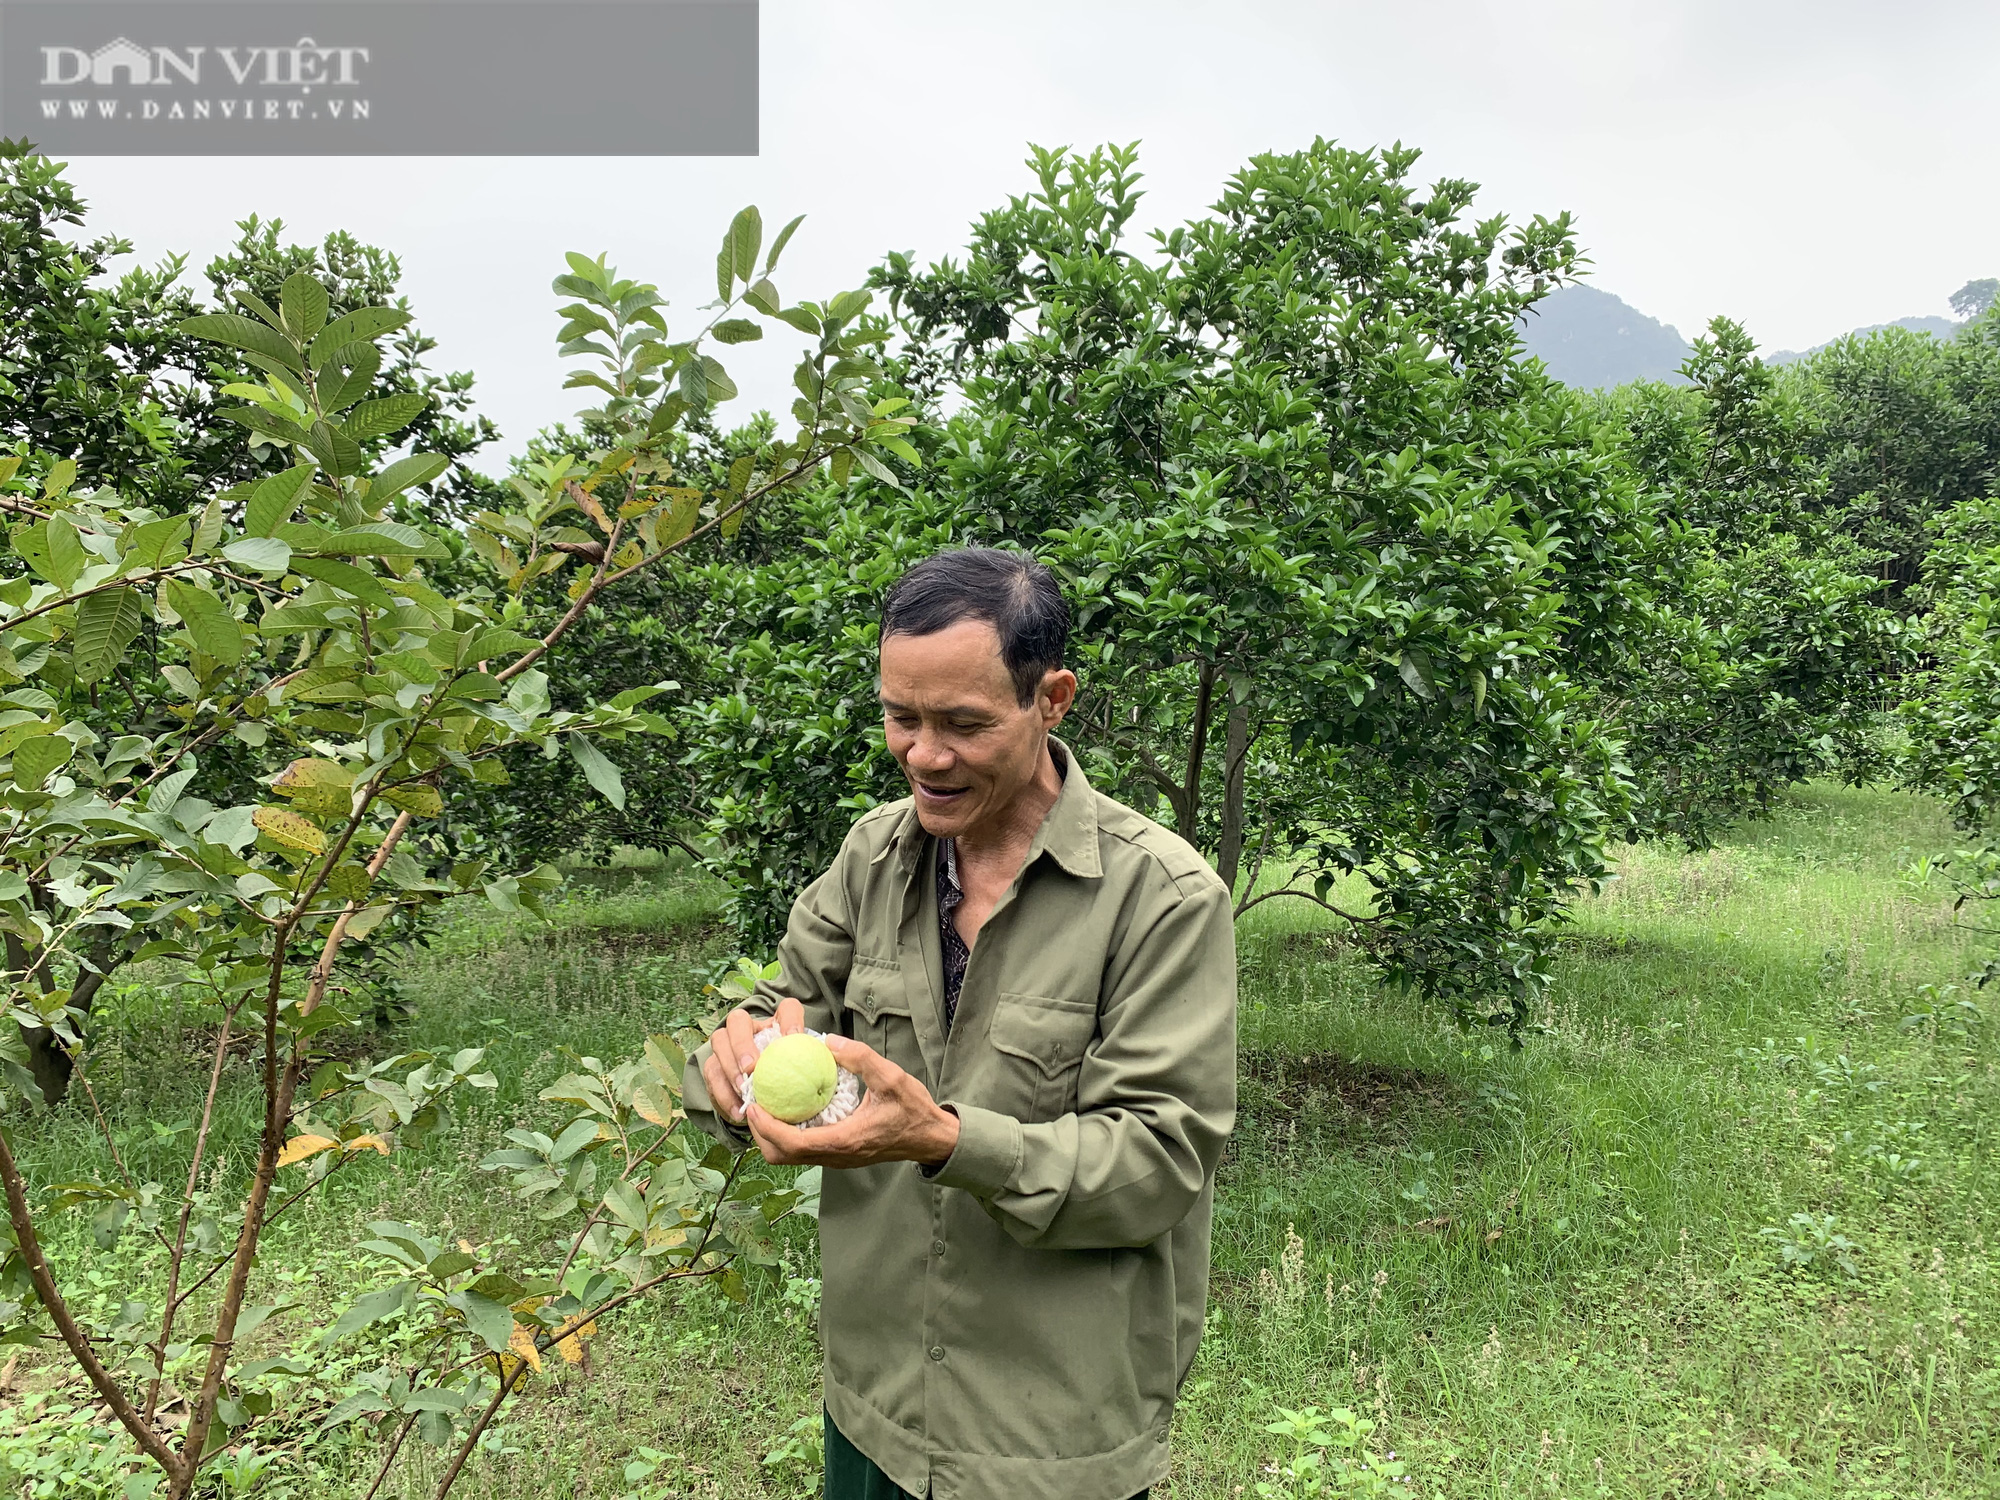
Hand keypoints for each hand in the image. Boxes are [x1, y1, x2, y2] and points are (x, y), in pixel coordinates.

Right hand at [700, 996, 805, 1123]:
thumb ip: (812, 1069)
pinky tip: (738, 1112)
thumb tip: (833, 1065)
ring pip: (719, 1042)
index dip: (789, 1019)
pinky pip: (711, 1074)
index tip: (793, 1037)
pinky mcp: (714, 1067)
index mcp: (777, 1025)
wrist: (764, 1103)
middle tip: (751, 1068)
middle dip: (742, 1043)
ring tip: (742, 1090)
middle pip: (738, 1020)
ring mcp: (728, 1045)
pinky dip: (723, 1094)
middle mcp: (750, 1029)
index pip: (787, 1009)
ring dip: (729, 1067)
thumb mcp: (802, 1075)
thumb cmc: (788, 1086)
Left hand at [746, 1033, 960, 1169]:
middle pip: (782, 1156)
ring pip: (790, 1157)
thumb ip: (861, 1058)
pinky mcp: (838, 1155)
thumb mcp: (892, 1078)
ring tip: (765, 1105)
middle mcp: (836, 1155)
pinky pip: (803, 1151)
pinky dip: (787, 1135)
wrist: (930, 1139)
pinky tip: (788, 1110)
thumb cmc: (913, 1110)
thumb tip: (828, 1041)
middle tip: (752, 1103)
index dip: (767, 1127)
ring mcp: (836, 1159)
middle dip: (760, 1134)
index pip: (793, 1144)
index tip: (753, 1105)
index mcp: (844, 1140)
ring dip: (771, 1136)